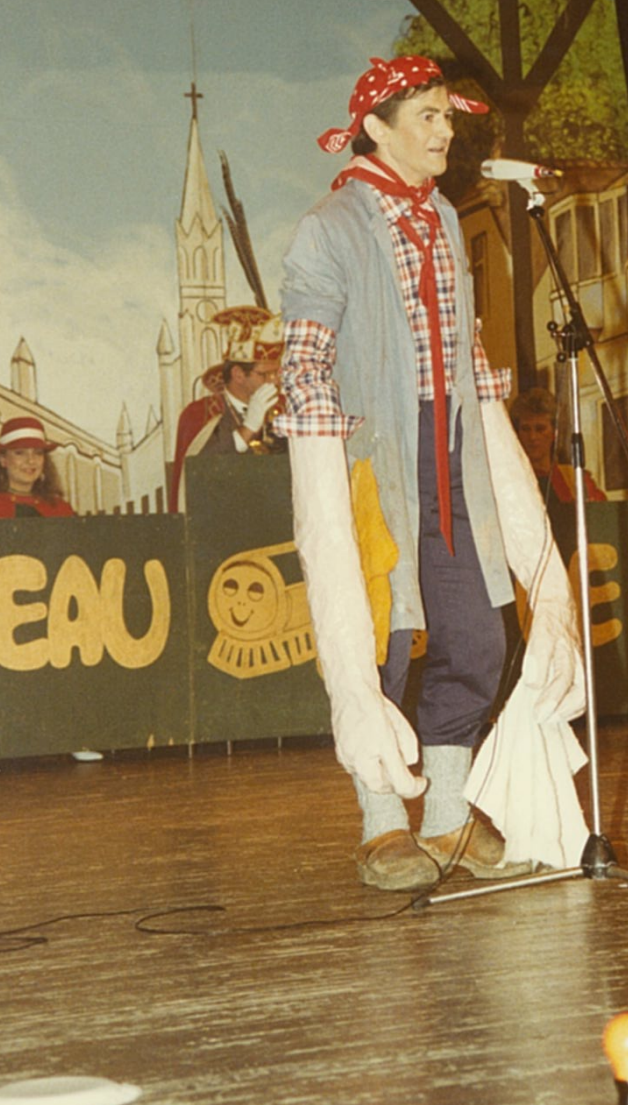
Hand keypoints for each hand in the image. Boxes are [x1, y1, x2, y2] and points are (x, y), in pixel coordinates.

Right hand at [242, 382, 277, 432]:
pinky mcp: (261, 410)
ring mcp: (257, 405)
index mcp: (251, 400)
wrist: (249, 424)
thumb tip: (254, 396)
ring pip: (265, 397)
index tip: (268, 384)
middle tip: (273, 385)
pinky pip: (268, 404)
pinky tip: (277, 398)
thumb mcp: (251, 407)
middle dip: (268, 388)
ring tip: (276, 389)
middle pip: (262, 392)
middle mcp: (254, 401)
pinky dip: (272, 401)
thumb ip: (254, 401)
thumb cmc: (251, 416)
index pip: (258, 391)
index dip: (263, 387)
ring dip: (271, 392)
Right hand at [333, 685, 425, 797]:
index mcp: (375, 754)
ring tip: (389, 756)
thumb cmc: (373, 705)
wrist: (350, 690)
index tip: (421, 783)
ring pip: (368, 778)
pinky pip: (358, 769)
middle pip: (380, 786)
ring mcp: (346, 759)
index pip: (398, 785)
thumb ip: (408, 748)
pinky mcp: (340, 755)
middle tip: (408, 775)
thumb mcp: (399, 726)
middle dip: (395, 783)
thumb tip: (409, 762)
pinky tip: (375, 752)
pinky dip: (369, 766)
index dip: (413, 788)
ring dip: (381, 774)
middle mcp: (357, 761)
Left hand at [522, 601, 584, 721]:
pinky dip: (566, 706)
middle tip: (542, 719)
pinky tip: (553, 711)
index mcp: (570, 655)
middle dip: (562, 711)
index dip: (552, 700)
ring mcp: (579, 669)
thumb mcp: (539, 634)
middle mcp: (579, 664)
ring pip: (580, 698)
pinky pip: (575, 694)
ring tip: (547, 718)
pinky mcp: (575, 672)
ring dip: (565, 711)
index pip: (565, 683)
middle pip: (579, 696)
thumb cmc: (549, 620)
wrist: (557, 607)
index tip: (539, 712)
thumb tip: (533, 683)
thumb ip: (536, 657)